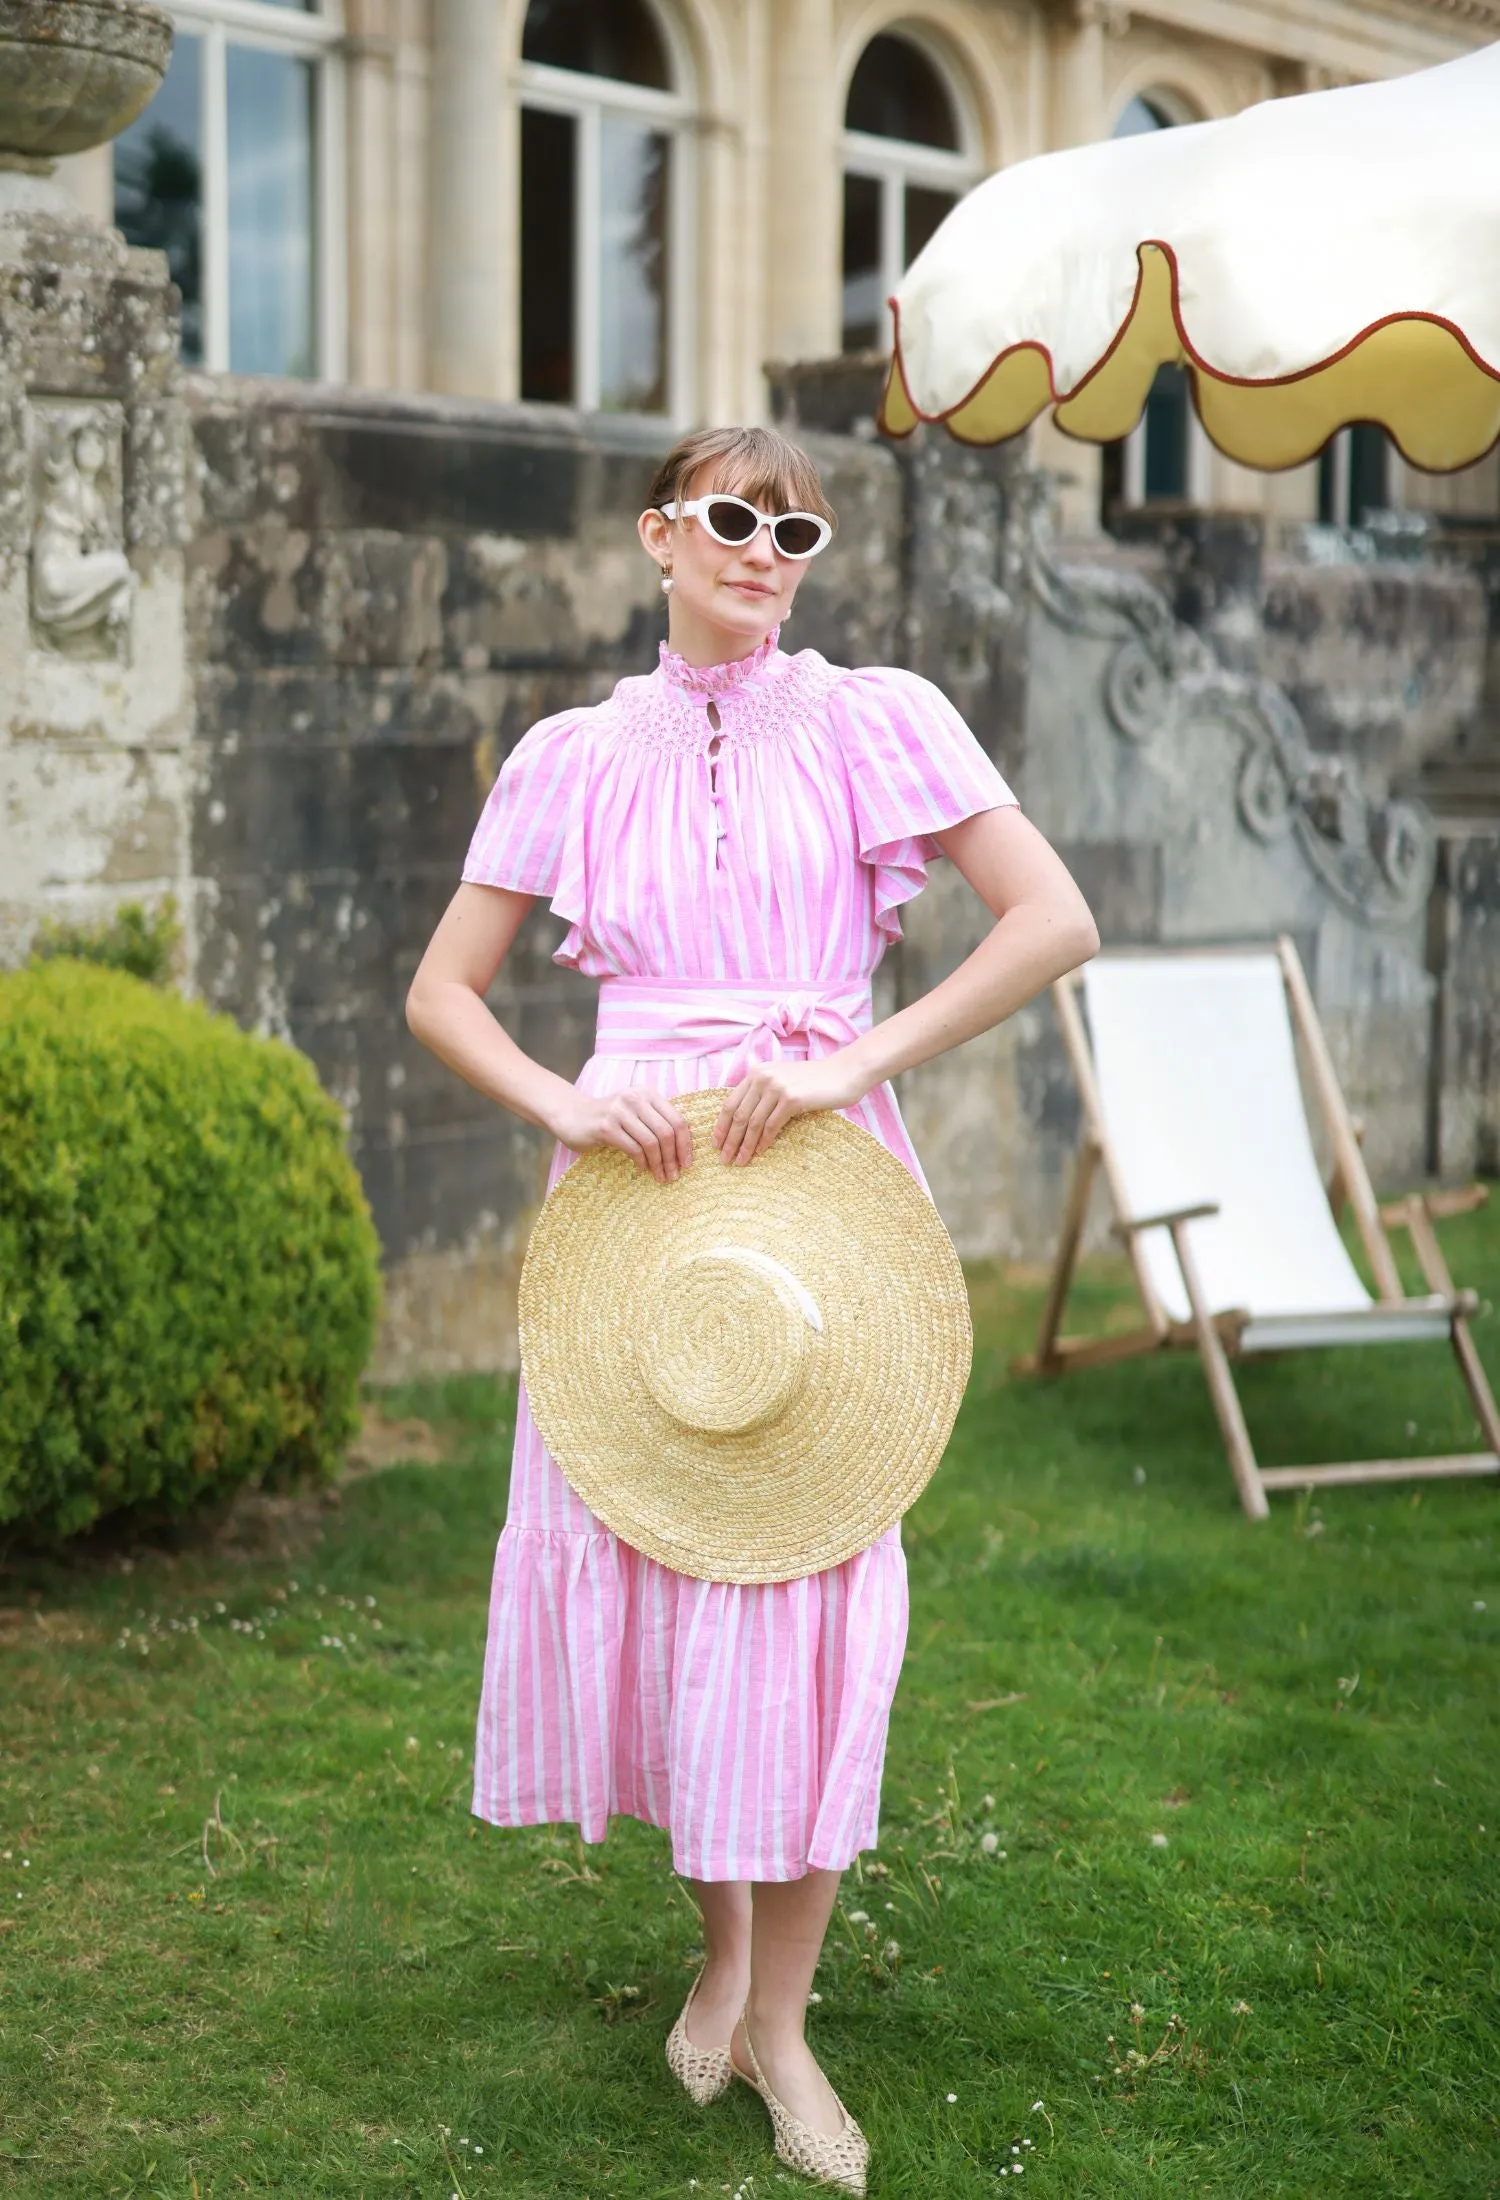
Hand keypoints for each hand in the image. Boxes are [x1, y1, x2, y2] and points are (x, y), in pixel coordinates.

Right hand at [551, 1087, 691, 1183]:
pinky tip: (643, 1169)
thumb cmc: (608, 1118)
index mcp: (647, 1093)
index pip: (677, 1119)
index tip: (687, 1163)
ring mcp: (619, 1111)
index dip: (685, 1144)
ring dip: (659, 1163)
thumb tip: (683, 1149)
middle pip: (667, 1132)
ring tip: (661, 1177)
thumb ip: (656, 1121)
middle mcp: (635, 1098)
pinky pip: (633, 1148)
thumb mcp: (634, 1112)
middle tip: (674, 1175)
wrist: (572, 1115)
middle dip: (673, 1157)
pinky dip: (642, 1162)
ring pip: (651, 1142)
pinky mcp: (606, 1127)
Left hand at [713, 1054, 867, 1165]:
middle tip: (724, 1159)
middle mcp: (763, 1077)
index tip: (716, 1144)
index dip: (721, 1126)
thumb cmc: (814, 1082)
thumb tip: (742, 1119)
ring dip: (744, 1145)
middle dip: (729, 1140)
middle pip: (738, 1115)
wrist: (843, 1073)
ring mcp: (777, 1087)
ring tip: (739, 1161)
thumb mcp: (782, 1078)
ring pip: (753, 1123)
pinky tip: (760, 1153)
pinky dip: (763, 1142)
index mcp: (757, 1072)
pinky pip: (771, 1126)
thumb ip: (763, 1091)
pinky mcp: (792, 1099)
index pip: (730, 1102)